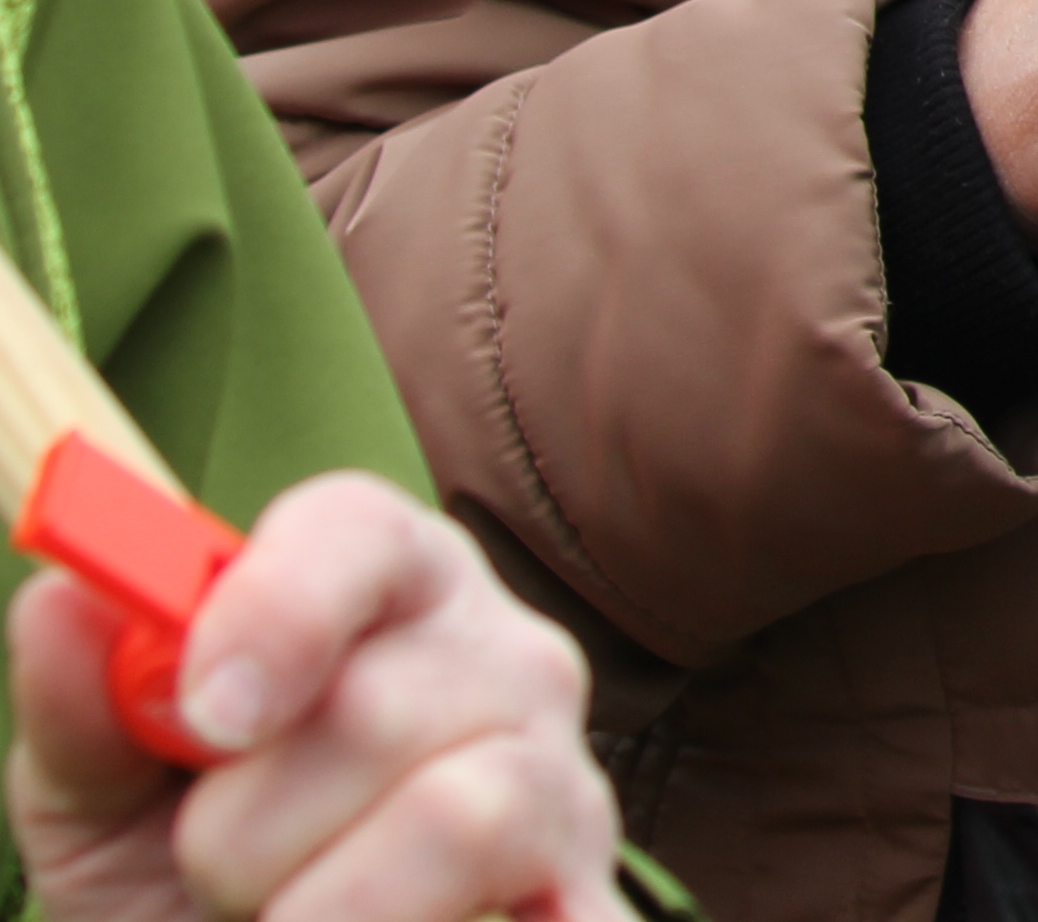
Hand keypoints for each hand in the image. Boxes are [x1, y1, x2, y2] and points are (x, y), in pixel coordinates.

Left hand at [6, 470, 629, 921]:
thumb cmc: (175, 876)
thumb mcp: (99, 800)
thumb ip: (82, 702)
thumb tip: (66, 595)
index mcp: (382, 586)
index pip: (353, 532)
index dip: (276, 610)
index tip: (204, 719)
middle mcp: (500, 653)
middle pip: (380, 705)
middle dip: (247, 831)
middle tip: (215, 878)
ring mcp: (562, 775)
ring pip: (464, 813)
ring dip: (335, 906)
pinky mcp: (593, 894)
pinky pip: (553, 918)